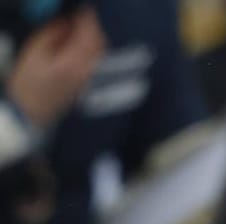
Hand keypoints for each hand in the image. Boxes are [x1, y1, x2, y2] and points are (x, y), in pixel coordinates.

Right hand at [6, 9, 106, 128]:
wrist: (29, 113)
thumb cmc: (27, 83)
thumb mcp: (34, 52)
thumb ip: (53, 34)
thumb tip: (66, 22)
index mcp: (74, 63)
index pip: (89, 36)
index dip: (88, 20)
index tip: (85, 8)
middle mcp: (87, 71)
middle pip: (99, 44)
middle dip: (93, 27)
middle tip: (82, 16)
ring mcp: (89, 79)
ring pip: (99, 53)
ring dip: (94, 37)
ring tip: (81, 27)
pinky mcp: (86, 84)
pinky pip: (95, 61)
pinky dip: (92, 48)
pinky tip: (81, 43)